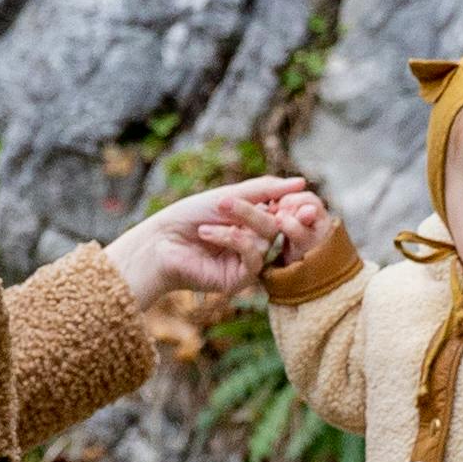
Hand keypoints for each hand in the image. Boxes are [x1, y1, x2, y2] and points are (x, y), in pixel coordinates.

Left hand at [109, 173, 324, 310]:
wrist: (159, 241)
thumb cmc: (189, 215)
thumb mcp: (229, 194)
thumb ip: (265, 189)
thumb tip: (303, 182)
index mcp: (253, 223)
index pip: (281, 210)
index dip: (282, 200)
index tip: (276, 192)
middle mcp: (253, 242)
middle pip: (275, 225)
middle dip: (250, 210)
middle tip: (226, 202)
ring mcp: (247, 262)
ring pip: (265, 239)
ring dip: (239, 222)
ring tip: (213, 215)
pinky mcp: (239, 279)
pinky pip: (253, 258)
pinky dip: (232, 240)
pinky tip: (207, 233)